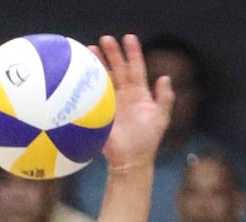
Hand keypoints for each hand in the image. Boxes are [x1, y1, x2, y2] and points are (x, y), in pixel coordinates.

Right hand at [96, 34, 173, 168]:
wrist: (130, 160)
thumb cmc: (147, 141)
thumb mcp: (161, 118)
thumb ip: (164, 98)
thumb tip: (164, 77)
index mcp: (139, 93)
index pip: (136, 68)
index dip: (133, 53)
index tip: (128, 38)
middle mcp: (124, 95)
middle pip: (117, 69)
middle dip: (112, 54)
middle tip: (105, 39)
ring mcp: (110, 103)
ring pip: (103, 79)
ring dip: (97, 65)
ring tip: (89, 50)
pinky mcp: (99, 113)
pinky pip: (92, 96)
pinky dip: (86, 85)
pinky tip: (80, 74)